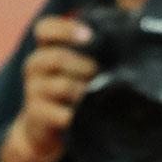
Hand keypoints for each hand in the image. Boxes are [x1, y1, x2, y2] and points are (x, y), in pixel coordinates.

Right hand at [0, 16, 96, 161]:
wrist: (44, 132)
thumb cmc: (69, 94)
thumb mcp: (76, 70)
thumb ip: (92, 54)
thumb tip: (128, 39)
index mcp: (45, 50)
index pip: (45, 29)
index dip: (65, 29)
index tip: (89, 36)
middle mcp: (35, 66)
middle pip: (57, 57)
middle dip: (85, 66)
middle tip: (101, 75)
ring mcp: (33, 90)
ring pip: (62, 86)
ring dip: (85, 91)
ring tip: (98, 96)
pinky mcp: (35, 113)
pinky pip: (59, 112)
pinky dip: (76, 115)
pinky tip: (88, 116)